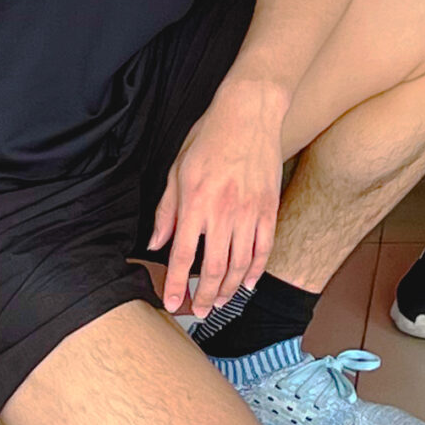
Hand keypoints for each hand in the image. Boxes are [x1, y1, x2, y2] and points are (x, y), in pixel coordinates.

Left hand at [151, 74, 289, 319]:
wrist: (249, 112)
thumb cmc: (210, 137)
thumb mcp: (178, 168)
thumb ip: (167, 210)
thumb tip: (156, 243)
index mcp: (196, 201)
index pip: (184, 255)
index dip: (177, 284)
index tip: (172, 302)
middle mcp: (223, 211)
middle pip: (214, 268)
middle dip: (204, 296)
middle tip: (198, 311)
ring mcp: (250, 210)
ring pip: (241, 263)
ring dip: (229, 288)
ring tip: (219, 302)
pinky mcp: (269, 207)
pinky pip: (264, 248)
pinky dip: (256, 270)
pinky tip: (248, 283)